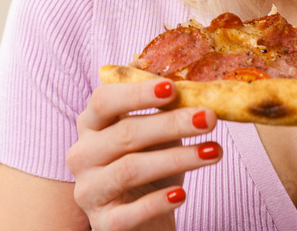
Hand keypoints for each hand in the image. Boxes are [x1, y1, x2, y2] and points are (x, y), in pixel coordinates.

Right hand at [65, 79, 222, 230]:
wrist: (143, 217)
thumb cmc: (148, 165)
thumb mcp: (154, 133)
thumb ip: (163, 107)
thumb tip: (195, 81)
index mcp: (90, 124)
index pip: (104, 100)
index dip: (137, 93)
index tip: (173, 87)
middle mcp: (82, 154)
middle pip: (124, 133)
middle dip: (171, 124)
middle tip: (209, 118)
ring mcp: (88, 190)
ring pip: (130, 170)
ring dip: (177, 158)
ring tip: (213, 151)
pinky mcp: (103, 222)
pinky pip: (129, 213)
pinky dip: (157, 202)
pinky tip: (182, 194)